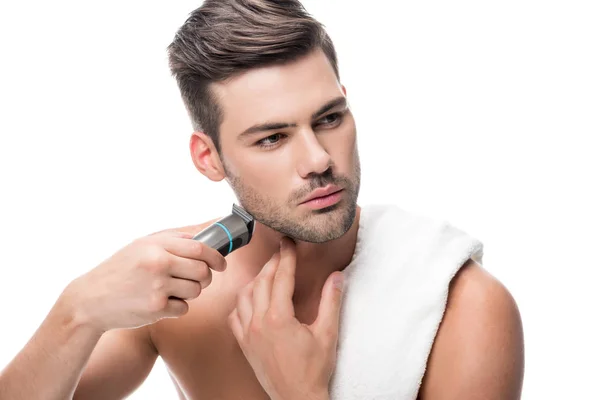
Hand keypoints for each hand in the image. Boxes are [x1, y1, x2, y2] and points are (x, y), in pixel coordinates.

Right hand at [63, 227, 226, 333]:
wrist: (90, 301)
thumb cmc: (118, 270)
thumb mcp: (139, 245)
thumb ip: (170, 239)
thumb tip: (202, 237)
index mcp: (155, 246)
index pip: (200, 249)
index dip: (216, 257)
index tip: (221, 263)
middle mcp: (158, 264)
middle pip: (203, 271)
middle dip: (206, 277)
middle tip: (198, 279)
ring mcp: (157, 287)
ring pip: (196, 290)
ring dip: (190, 292)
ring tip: (172, 290)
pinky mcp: (156, 309)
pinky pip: (184, 308)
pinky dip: (177, 307)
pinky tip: (161, 302)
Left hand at [228, 237, 343, 399]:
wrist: (298, 398)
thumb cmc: (314, 370)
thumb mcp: (327, 334)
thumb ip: (331, 302)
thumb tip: (336, 277)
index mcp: (279, 317)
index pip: (281, 277)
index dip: (286, 257)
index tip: (288, 243)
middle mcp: (258, 322)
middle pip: (261, 282)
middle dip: (272, 263)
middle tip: (282, 252)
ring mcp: (247, 334)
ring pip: (244, 296)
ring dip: (256, 280)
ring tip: (269, 273)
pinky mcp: (244, 344)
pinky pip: (235, 316)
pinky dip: (242, 302)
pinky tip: (251, 299)